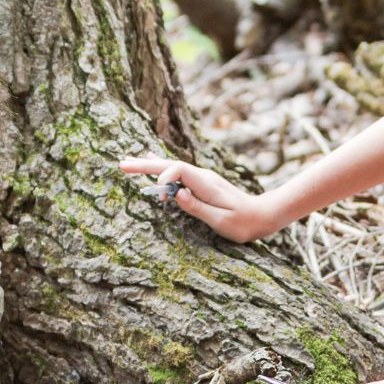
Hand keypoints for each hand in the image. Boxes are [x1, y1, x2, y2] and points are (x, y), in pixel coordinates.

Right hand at [118, 156, 280, 241]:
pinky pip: (177, 172)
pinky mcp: (200, 184)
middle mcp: (202, 176)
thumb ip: (198, 207)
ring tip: (126, 163)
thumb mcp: (221, 220)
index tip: (160, 198)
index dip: (164, 179)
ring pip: (171, 167)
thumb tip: (176, 194)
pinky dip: (161, 167)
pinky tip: (151, 160)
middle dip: (145, 166)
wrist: (262, 216)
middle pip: (169, 164)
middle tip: (121, 164)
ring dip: (148, 166)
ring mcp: (201, 178)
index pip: (178, 169)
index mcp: (206, 183)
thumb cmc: (243, 223)